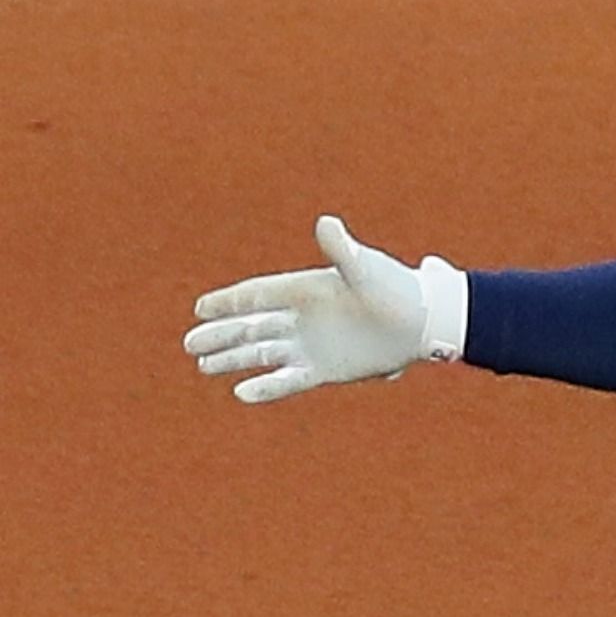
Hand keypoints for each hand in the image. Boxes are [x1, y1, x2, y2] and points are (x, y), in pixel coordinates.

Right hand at [184, 216, 456, 402]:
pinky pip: (287, 380)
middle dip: (221, 334)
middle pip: (251, 327)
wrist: (424, 322)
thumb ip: (342, 251)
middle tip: (190, 343)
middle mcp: (303, 319)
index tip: (201, 308)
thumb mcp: (366, 269)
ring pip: (262, 354)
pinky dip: (266, 388)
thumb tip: (326, 222)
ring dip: (234, 359)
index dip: (229, 302)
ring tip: (203, 366)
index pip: (258, 296)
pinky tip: (241, 394)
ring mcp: (311, 345)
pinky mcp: (324, 370)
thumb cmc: (397, 289)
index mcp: (306, 290)